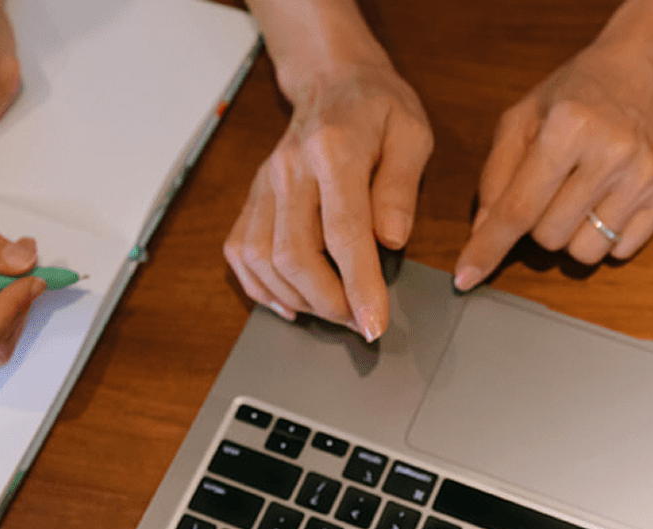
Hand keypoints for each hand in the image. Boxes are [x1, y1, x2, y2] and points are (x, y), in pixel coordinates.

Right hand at [221, 60, 430, 339]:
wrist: (332, 79)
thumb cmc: (379, 108)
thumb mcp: (412, 134)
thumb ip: (401, 187)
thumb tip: (392, 239)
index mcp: (334, 150)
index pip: (344, 232)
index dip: (359, 286)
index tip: (374, 324)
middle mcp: (290, 169)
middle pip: (294, 254)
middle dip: (328, 302)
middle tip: (361, 323)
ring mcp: (265, 183)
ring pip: (262, 259)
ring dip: (298, 298)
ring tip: (334, 312)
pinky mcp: (253, 196)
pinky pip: (240, 251)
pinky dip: (261, 286)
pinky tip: (291, 301)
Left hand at [452, 43, 652, 289]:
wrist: (642, 70)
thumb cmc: (575, 95)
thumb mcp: (522, 118)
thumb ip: (496, 175)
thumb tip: (482, 234)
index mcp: (569, 125)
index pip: (519, 208)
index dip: (489, 246)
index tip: (466, 277)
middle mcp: (612, 151)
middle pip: (550, 237)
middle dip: (538, 224)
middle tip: (550, 189)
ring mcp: (645, 174)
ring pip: (585, 252)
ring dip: (572, 234)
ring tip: (579, 195)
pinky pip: (621, 250)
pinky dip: (605, 235)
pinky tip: (608, 197)